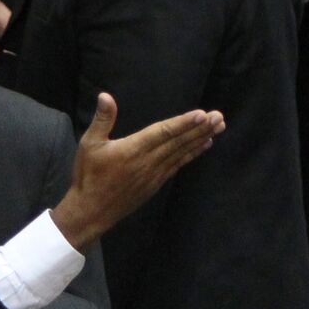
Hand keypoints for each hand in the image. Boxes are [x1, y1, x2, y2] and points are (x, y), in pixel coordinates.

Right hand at [51, 92, 224, 251]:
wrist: (91, 211)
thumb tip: (105, 96)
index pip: (163, 133)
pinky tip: (204, 145)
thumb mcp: (89, 144)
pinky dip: (192, 154)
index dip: (184, 123)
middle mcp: (148, 162)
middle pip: (178, 142)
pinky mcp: (155, 183)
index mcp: (133, 149)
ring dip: (201, 139)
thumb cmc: (88, 176)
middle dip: (200, 129)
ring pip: (181, 153)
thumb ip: (102, 120)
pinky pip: (178, 165)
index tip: (202, 115)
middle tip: (219, 117)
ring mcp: (154, 174)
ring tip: (219, 128)